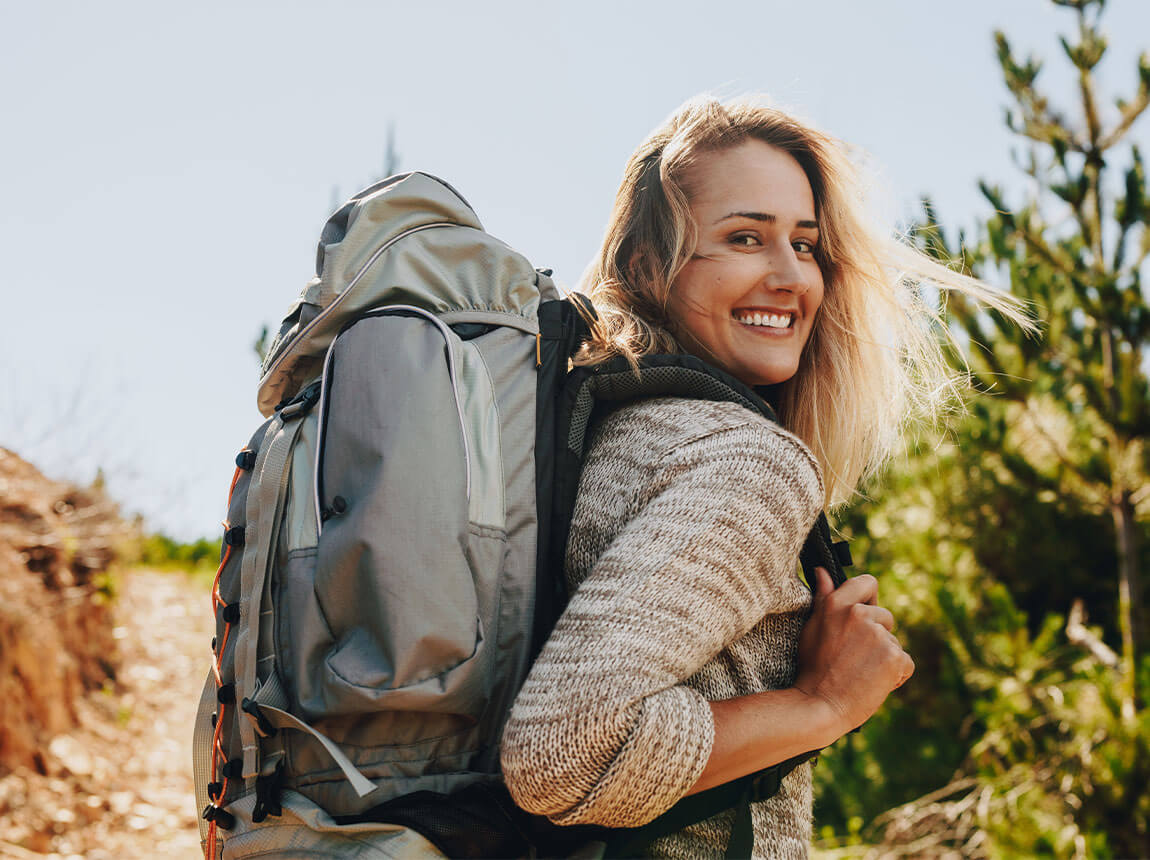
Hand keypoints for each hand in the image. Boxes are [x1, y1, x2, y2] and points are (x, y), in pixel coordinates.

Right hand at [795, 568, 913, 739]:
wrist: (820, 705)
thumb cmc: (813, 668)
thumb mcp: (812, 627)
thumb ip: (824, 598)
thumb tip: (823, 570)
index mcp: (838, 604)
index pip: (868, 583)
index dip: (869, 598)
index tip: (861, 615)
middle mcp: (860, 614)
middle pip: (885, 617)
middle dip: (876, 635)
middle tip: (854, 657)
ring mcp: (880, 635)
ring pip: (893, 642)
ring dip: (884, 657)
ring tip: (861, 673)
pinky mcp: (895, 657)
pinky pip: (905, 662)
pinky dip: (895, 674)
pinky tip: (874, 683)